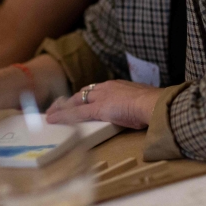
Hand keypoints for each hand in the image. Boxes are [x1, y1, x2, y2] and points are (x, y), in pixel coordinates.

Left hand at [45, 80, 160, 128]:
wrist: (153, 103)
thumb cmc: (153, 104)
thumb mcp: (143, 100)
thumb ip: (136, 104)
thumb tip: (140, 110)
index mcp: (117, 85)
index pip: (96, 89)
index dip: (86, 95)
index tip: (80, 99)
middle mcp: (106, 88)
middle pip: (82, 93)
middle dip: (70, 100)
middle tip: (59, 105)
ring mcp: (101, 98)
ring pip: (75, 101)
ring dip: (62, 108)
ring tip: (51, 113)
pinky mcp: (98, 109)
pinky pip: (76, 113)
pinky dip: (63, 116)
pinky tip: (53, 119)